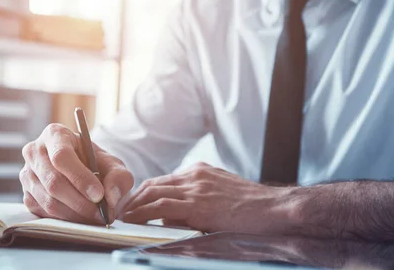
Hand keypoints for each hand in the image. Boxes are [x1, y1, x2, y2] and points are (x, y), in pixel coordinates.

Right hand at [20, 123, 133, 223]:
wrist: (84, 171)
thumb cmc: (96, 163)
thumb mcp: (113, 164)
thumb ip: (118, 177)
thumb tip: (110, 196)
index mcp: (55, 134)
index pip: (62, 157)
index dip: (80, 178)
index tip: (99, 195)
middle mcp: (35, 152)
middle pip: (53, 182)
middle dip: (81, 202)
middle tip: (102, 214)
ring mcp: (27, 175)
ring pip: (48, 201)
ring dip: (75, 214)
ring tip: (96, 218)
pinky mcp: (26, 196)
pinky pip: (44, 213)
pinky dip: (66, 220)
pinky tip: (82, 218)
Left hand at [121, 162, 284, 232]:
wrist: (274, 209)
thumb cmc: (253, 208)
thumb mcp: (222, 195)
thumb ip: (198, 201)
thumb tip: (174, 217)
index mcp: (201, 172)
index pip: (163, 181)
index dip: (143, 194)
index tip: (131, 205)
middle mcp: (195, 175)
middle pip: (153, 184)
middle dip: (132, 199)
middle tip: (118, 212)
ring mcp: (195, 188)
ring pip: (152, 193)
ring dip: (133, 206)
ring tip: (119, 218)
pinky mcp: (197, 204)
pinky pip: (161, 206)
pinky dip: (142, 213)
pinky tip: (132, 221)